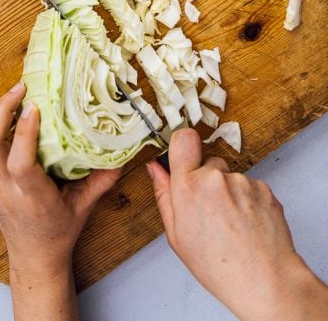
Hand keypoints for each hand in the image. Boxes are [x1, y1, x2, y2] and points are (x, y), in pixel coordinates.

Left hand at [0, 82, 120, 320]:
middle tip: (21, 87)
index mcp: (31, 198)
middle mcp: (6, 190)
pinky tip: (11, 113)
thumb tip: (123, 154)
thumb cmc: (59, 233)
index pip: (20, 162)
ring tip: (15, 93)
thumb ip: (101, 181)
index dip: (24, 132)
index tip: (35, 106)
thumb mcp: (84, 208)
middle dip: (1, 110)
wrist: (33, 258)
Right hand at [147, 129, 327, 320]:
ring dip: (229, 192)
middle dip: (207, 179)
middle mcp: (216, 178)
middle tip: (210, 211)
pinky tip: (246, 223)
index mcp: (189, 187)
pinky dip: (247, 200)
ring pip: (230, 176)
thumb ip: (164, 195)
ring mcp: (243, 181)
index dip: (182, 144)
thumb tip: (156, 168)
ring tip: (231, 223)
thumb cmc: (218, 266)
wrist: (265, 281)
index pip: (183, 138)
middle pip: (208, 163)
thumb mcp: (177, 235)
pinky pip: (249, 185)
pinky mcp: (264, 187)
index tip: (183, 155)